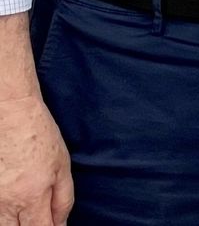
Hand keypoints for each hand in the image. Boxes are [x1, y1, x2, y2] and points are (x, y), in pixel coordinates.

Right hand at [0, 93, 71, 225]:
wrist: (9, 112)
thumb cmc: (39, 135)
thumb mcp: (62, 164)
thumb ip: (63, 198)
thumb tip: (61, 223)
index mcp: (32, 196)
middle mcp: (7, 202)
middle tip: (37, 217)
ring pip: (1, 224)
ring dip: (13, 222)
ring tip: (24, 210)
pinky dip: (1, 213)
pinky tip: (9, 206)